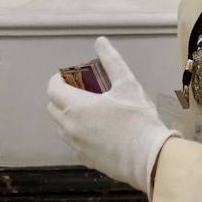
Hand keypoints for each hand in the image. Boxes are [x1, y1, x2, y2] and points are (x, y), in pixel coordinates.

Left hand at [47, 36, 177, 193]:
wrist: (149, 158)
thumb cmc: (138, 118)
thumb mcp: (127, 84)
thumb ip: (111, 61)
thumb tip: (100, 42)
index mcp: (76, 106)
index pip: (52, 88)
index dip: (59, 79)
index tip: (72, 76)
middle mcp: (69, 127)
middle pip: (53, 107)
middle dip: (62, 95)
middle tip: (83, 90)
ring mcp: (75, 145)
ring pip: (61, 126)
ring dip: (69, 114)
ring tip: (92, 110)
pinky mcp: (85, 159)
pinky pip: (74, 142)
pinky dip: (79, 132)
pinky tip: (100, 130)